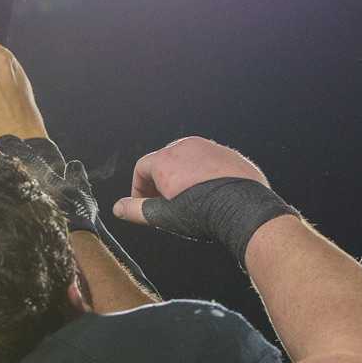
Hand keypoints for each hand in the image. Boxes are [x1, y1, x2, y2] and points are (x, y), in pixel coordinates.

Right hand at [112, 137, 269, 225]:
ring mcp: (210, 148)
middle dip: (161, 182)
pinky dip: (206, 175)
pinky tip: (211, 194)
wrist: (243, 209)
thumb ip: (136, 210)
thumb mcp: (163, 216)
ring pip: (189, 160)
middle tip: (165, 204)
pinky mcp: (230, 154)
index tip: (144, 204)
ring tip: (189, 200)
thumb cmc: (202, 213)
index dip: (138, 188)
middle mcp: (186, 146)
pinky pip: (211, 162)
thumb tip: (118, 208)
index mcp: (165, 159)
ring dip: (184, 177)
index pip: (142, 168)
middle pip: (165, 162)